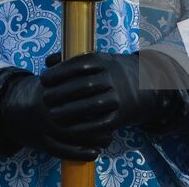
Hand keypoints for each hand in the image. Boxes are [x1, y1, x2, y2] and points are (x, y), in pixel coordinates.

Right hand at [0, 70, 110, 160]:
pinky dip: (79, 153)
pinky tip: (95, 153)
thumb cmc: (39, 92)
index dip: (93, 95)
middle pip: (74, 114)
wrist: (10, 109)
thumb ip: (68, 70)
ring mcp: (41, 128)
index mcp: (46, 91)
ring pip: (70, 135)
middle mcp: (44, 110)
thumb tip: (97, 61)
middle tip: (114, 119)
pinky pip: (62, 151)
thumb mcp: (50, 79)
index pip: (74, 92)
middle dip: (96, 117)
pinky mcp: (40, 143)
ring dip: (92, 138)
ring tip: (110, 138)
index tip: (112, 96)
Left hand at [39, 52, 188, 140]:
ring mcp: (118, 97)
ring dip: (70, 112)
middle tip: (45, 99)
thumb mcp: (97, 60)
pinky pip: (101, 123)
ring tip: (53, 115)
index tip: (43, 79)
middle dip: (61, 93)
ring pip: (92, 106)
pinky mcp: (121, 115)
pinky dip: (84, 127)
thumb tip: (47, 61)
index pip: (78, 65)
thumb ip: (72, 60)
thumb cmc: (111, 72)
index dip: (59, 72)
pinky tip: (69, 129)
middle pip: (83, 85)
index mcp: (104, 61)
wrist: (145, 85)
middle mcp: (112, 78)